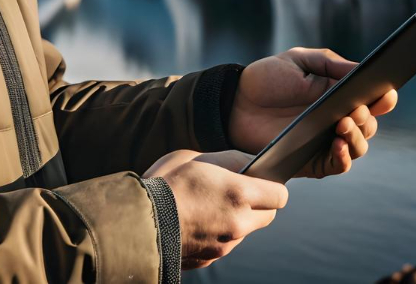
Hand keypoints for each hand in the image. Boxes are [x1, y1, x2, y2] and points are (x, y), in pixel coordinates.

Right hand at [144, 149, 287, 268]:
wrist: (135, 222)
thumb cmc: (164, 183)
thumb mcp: (197, 157)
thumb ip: (230, 159)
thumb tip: (251, 163)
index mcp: (239, 194)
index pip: (280, 195)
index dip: (272, 186)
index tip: (261, 182)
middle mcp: (237, 224)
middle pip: (268, 217)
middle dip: (258, 204)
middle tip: (238, 193)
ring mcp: (224, 246)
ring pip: (245, 232)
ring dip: (236, 220)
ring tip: (210, 206)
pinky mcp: (209, 259)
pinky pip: (224, 244)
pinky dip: (217, 234)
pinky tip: (197, 222)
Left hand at [228, 47, 397, 178]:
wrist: (235, 103)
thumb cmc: (267, 79)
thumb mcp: (301, 61)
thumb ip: (332, 65)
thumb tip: (363, 69)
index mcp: (339, 95)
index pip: (372, 100)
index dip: (384, 98)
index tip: (386, 93)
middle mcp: (337, 120)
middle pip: (369, 126)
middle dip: (368, 118)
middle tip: (356, 109)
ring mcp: (325, 142)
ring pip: (358, 147)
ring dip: (357, 137)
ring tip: (344, 123)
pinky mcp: (311, 162)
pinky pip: (336, 166)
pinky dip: (343, 157)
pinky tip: (337, 145)